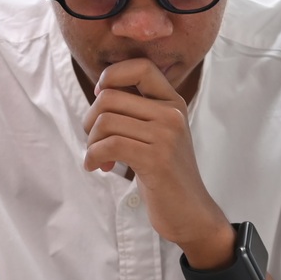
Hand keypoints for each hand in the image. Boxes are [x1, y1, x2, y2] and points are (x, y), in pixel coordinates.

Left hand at [84, 59, 236, 267]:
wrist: (190, 212)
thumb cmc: (165, 174)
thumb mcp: (158, 134)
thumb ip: (138, 111)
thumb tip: (101, 89)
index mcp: (173, 103)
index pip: (140, 66)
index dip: (112, 75)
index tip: (100, 97)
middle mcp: (172, 114)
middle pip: (110, 97)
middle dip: (90, 120)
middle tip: (94, 142)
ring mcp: (166, 136)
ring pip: (105, 121)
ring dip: (91, 143)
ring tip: (98, 158)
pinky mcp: (156, 159)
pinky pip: (109, 145)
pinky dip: (94, 157)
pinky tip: (97, 167)